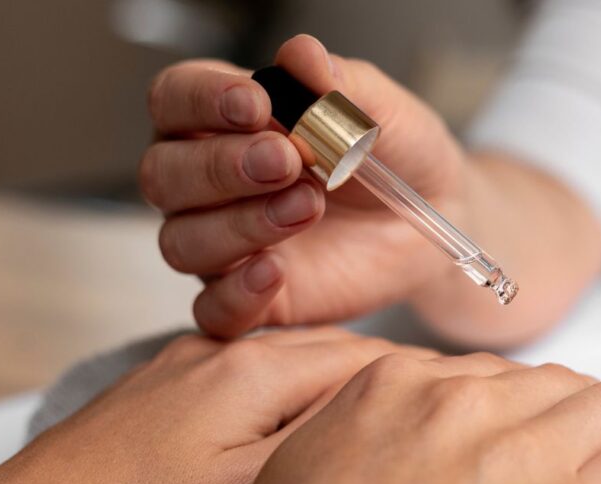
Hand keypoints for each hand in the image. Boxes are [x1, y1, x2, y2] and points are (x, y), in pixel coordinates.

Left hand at [0, 328, 434, 483]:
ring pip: (290, 367)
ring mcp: (186, 372)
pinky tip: (298, 428)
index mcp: (252, 367)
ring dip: (339, 385)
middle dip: (389, 373)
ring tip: (381, 416)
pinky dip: (290, 400)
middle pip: (330, 352)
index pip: (368, 354)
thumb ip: (328, 432)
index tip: (464, 391)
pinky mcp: (162, 399)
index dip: (425, 374)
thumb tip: (391, 398)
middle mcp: (219, 354)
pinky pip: (249, 387)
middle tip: (438, 402)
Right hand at [141, 35, 600, 345]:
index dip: (200, 99)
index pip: (173, 100)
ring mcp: (224, 245)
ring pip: (182, 241)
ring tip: (308, 205)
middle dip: (221, 165)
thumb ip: (340, 84)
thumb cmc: (398, 153)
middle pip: (163, 175)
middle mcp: (208, 184)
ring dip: (240, 223)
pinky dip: (234, 295)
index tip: (256, 103)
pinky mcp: (251, 298)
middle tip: (288, 158)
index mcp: (223, 121)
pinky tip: (275, 273)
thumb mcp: (383, 110)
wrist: (438, 212)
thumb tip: (300, 55)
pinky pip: (211, 312)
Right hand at [208, 354, 600, 483]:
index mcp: (396, 386)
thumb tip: (424, 426)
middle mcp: (459, 404)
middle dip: (582, 413)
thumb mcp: (313, 466)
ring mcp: (514, 454)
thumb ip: (379, 424)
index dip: (530, 407)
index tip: (542, 428)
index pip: (497, 375)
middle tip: (595, 444)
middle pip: (558, 384)